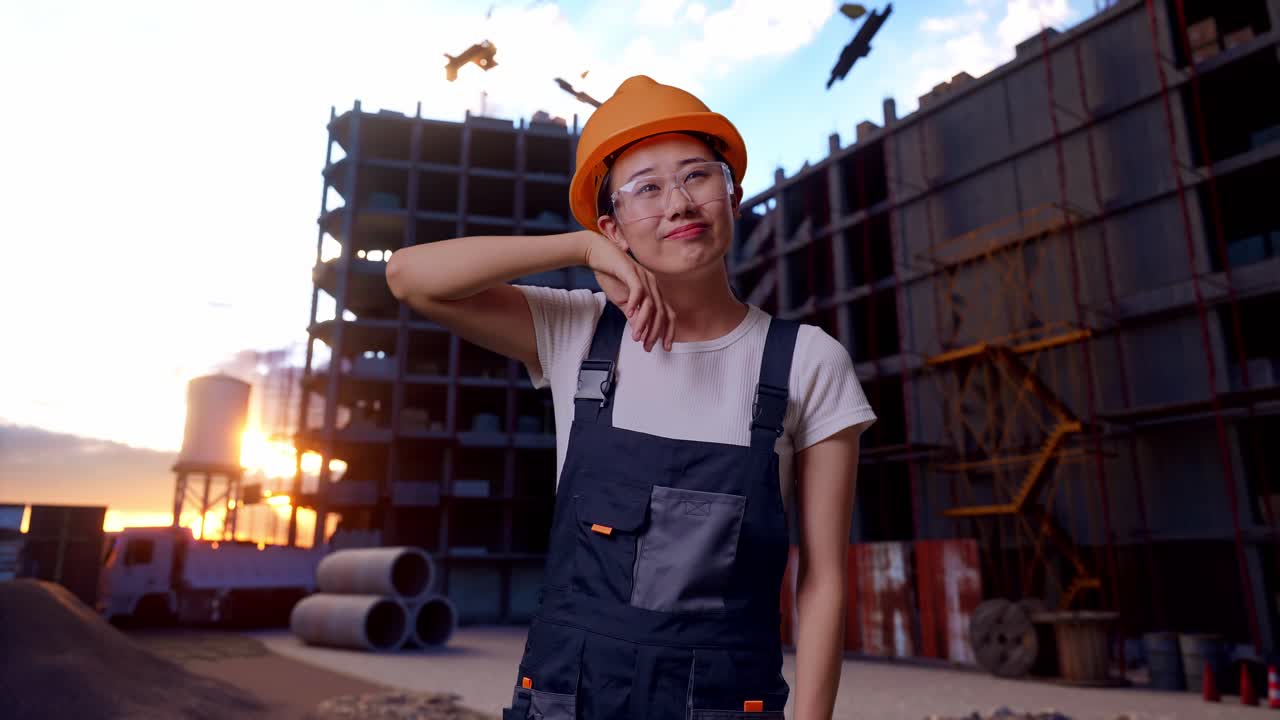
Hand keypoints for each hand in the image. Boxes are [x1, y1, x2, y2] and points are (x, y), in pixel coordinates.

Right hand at [580, 231, 674, 351]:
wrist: (597, 254)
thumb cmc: (611, 276)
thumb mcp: (622, 301)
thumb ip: (632, 315)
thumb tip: (639, 331)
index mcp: (653, 291)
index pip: (667, 313)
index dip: (668, 331)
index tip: (665, 347)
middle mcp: (652, 283)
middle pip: (661, 311)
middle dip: (655, 332)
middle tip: (647, 346)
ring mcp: (643, 276)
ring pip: (650, 304)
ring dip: (644, 322)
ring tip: (636, 336)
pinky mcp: (631, 271)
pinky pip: (638, 290)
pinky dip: (635, 304)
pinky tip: (629, 314)